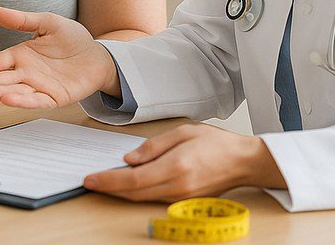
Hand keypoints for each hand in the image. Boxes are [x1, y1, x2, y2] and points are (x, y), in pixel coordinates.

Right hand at [0, 7, 117, 107]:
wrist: (97, 54)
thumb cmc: (71, 38)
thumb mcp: (46, 22)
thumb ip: (21, 20)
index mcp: (20, 55)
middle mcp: (25, 72)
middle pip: (0, 78)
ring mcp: (38, 86)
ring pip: (14, 90)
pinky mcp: (54, 97)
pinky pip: (36, 100)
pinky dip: (22, 101)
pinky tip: (8, 99)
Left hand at [84, 123, 285, 201]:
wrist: (243, 162)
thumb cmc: (215, 143)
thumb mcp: (182, 132)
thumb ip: (153, 146)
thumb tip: (128, 160)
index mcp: (176, 167)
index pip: (133, 179)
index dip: (109, 181)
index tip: (91, 179)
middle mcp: (178, 188)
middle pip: (135, 193)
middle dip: (110, 189)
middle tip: (90, 182)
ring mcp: (182, 198)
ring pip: (143, 198)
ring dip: (121, 193)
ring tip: (103, 182)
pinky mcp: (185, 201)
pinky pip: (154, 198)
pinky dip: (137, 193)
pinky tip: (127, 185)